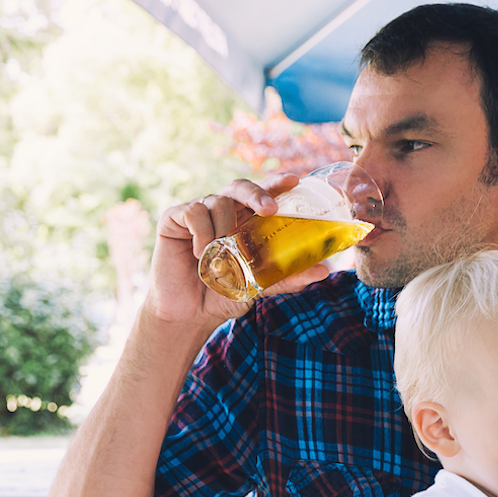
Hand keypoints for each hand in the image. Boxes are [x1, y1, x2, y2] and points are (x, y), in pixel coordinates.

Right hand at [146, 174, 329, 326]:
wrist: (188, 314)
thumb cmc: (223, 295)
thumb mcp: (259, 286)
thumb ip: (286, 276)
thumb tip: (324, 270)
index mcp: (244, 221)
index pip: (263, 195)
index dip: (277, 183)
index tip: (295, 180)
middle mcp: (223, 211)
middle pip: (241, 187)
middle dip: (257, 193)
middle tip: (269, 209)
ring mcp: (198, 212)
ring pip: (218, 201)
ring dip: (225, 227)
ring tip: (223, 254)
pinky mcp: (174, 219)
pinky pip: (193, 212)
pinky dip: (201, 232)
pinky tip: (202, 253)